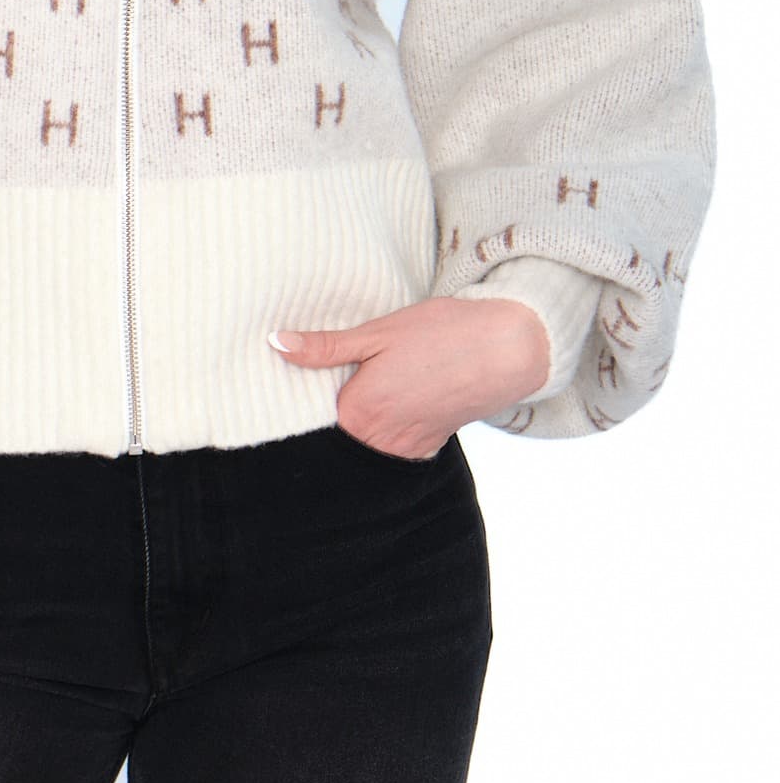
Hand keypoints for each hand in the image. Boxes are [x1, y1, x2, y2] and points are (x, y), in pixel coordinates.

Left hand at [269, 297, 549, 459]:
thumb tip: (275, 343)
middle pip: (339, 429)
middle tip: (352, 370)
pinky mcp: (426, 449)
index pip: (313, 410)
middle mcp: (379, 442)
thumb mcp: (377, 332)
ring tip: (381, 379)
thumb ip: (324, 347)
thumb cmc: (440, 333)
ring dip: (364, 417)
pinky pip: (391, 444)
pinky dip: (388, 424)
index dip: (310, 388)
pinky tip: (399, 394)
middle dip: (337, 404)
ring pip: (365, 439)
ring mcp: (405, 450)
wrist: (507, 349)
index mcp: (359, 413)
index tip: (316, 368)